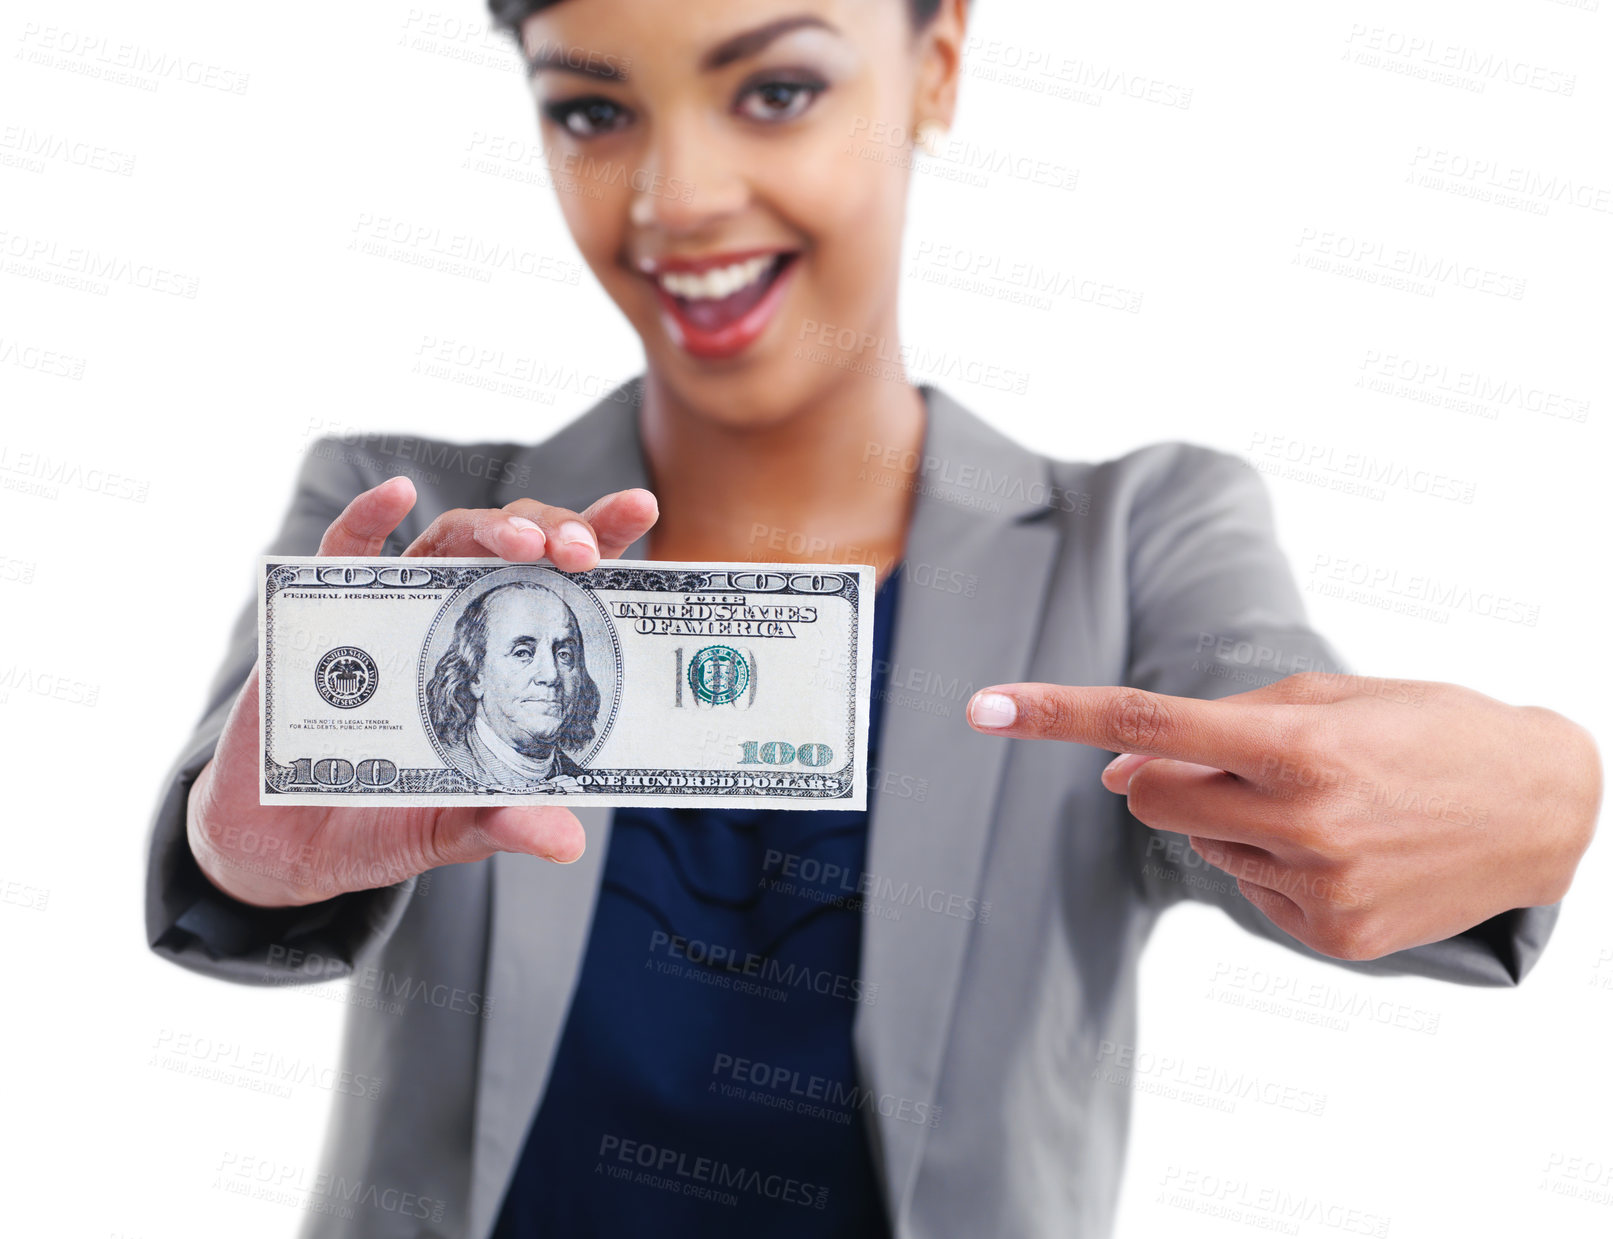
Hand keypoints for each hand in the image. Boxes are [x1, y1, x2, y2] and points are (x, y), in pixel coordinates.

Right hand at [187, 477, 660, 907]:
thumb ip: (503, 823)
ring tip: (522, 541)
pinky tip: (395, 494)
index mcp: (505, 661)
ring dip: (487, 530)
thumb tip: (567, 840)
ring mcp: (392, 613)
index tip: (639, 508)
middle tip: (578, 551)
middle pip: (514, 549)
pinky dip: (367, 517)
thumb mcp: (451, 830)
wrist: (283, 846)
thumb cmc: (381, 825)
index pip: (564, 586)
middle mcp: (457, 621)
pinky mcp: (324, 617)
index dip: (600, 539)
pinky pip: (343, 553)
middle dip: (552, 533)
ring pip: (447, 542)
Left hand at [966, 673, 1600, 960]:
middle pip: (1155, 797)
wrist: (1542, 808)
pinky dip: (1272, 864)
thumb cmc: (1429, 729)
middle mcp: (1303, 820)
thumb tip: (1119, 773)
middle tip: (1239, 760)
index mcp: (1299, 745)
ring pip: (1203, 846)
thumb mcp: (1330, 697)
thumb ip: (1218, 726)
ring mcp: (1318, 888)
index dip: (1056, 713)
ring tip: (1321, 803)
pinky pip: (1250, 890)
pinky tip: (1339, 848)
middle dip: (1166, 775)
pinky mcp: (1333, 936)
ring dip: (1232, 818)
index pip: (1148, 726)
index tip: (984, 706)